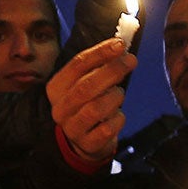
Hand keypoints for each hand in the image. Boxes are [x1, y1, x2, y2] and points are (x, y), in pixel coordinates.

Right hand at [47, 38, 134, 164]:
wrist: (83, 140)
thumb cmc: (88, 103)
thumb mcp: (87, 82)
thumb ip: (99, 66)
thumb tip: (120, 46)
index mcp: (56, 87)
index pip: (77, 65)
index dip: (100, 53)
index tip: (120, 44)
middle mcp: (60, 108)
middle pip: (86, 86)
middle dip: (112, 71)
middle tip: (131, 61)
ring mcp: (72, 128)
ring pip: (96, 108)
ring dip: (115, 97)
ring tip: (119, 93)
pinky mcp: (87, 144)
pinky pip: (108, 128)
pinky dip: (118, 118)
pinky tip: (117, 115)